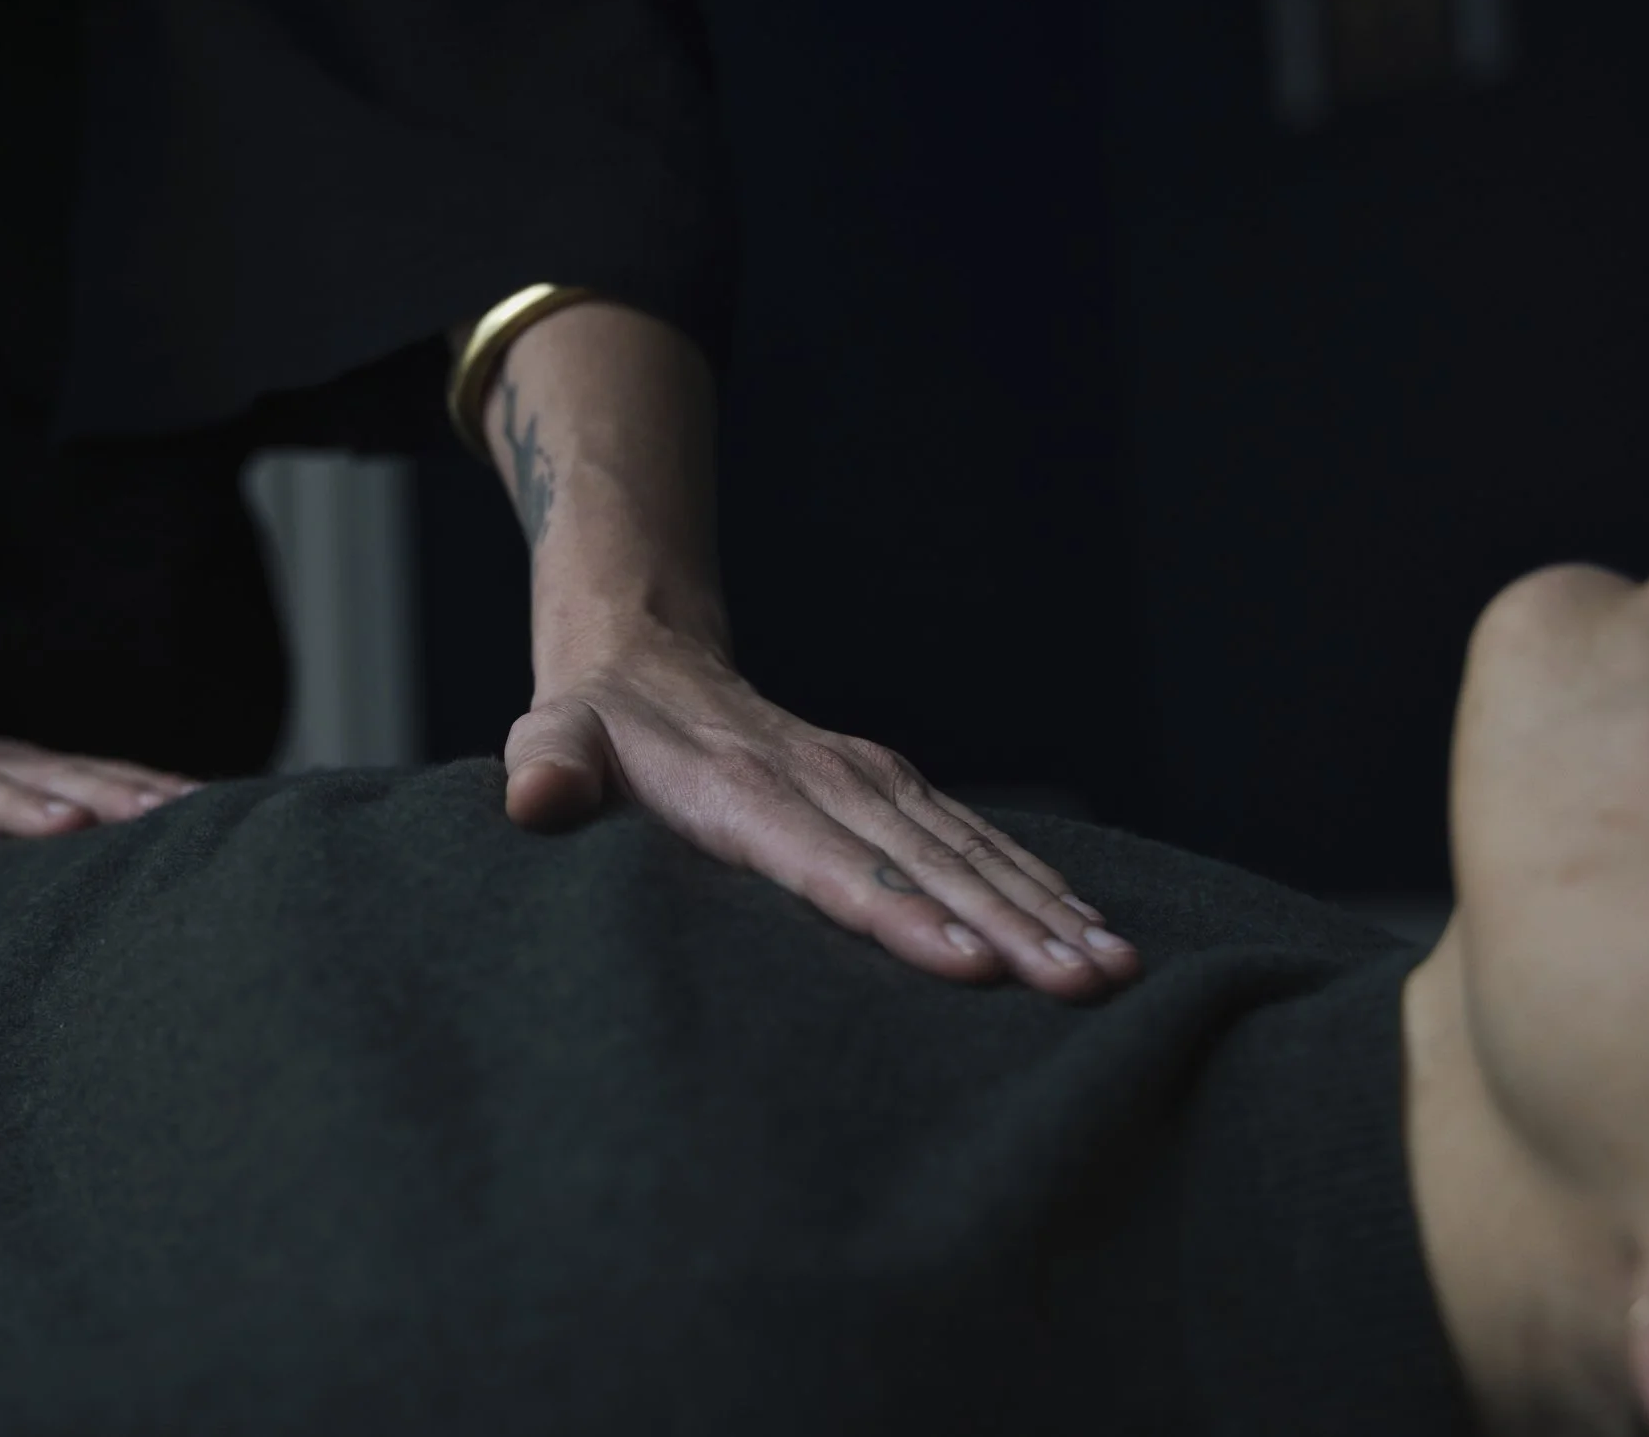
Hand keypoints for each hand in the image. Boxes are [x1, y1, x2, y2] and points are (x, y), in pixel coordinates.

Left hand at [502, 624, 1140, 995]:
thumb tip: (538, 798)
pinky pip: (973, 839)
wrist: (648, 660)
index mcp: (745, 788)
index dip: (895, 911)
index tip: (965, 962)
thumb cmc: (596, 729)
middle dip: (1007, 927)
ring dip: (1042, 909)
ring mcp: (867, 780)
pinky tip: (1089, 929)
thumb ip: (547, 766)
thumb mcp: (553, 735)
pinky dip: (1036, 882)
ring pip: (967, 850)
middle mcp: (824, 780)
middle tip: (1079, 987)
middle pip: (923, 863)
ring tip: (1110, 969)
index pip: (827, 861)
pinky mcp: (891, 789)